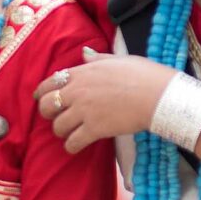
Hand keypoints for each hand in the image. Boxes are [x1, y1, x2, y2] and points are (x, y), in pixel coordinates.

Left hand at [36, 47, 178, 152]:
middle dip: (48, 113)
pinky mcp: (94, 129)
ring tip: (70, 133)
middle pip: (47, 105)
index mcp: (82, 72)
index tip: (42, 99)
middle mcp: (78, 91)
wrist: (158, 96)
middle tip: (57, 118)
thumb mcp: (118, 60)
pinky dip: (71, 146)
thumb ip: (97, 58)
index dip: (42, 93)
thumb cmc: (144, 74)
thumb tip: (84, 53)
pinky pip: (72, 142)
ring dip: (62, 131)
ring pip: (57, 127)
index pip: (50, 82)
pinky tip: (76, 146)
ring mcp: (84, 111)